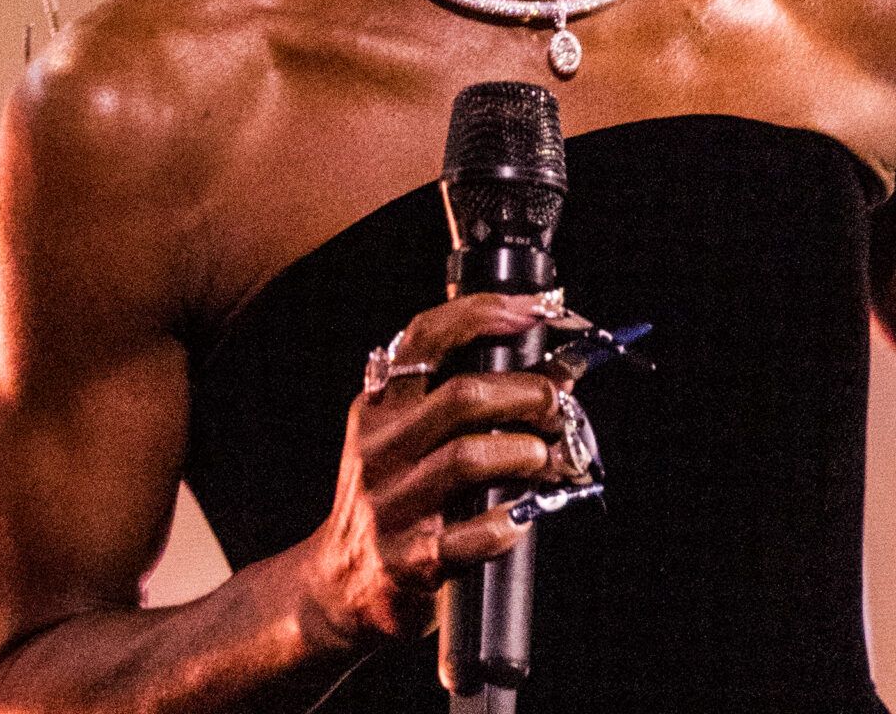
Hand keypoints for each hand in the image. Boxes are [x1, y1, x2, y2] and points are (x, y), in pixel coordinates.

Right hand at [299, 294, 573, 643]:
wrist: (337, 586)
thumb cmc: (391, 498)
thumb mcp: (403, 437)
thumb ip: (460, 400)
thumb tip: (558, 373)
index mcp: (378, 407)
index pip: (426, 337)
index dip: (485, 313)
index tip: (535, 309)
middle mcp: (379, 449)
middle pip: (464, 396)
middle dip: (528, 394)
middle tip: (555, 407)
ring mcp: (392, 506)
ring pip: (470, 457)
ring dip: (526, 453)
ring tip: (544, 461)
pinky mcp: (411, 560)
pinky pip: (476, 533)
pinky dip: (512, 521)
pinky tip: (521, 516)